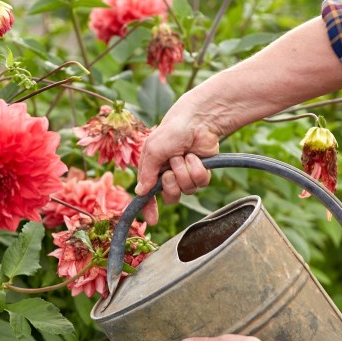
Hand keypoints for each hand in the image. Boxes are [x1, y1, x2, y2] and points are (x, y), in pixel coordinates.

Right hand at [135, 95, 220, 223]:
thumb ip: (146, 173)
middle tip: (171, 168)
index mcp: (153, 169)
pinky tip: (196, 157)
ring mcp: (185, 174)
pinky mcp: (201, 172)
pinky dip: (198, 170)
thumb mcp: (153, 150)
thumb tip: (140, 192)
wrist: (198, 120)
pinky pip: (200, 183)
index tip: (151, 220)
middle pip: (170, 197)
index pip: (149, 195)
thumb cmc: (172, 130)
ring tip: (185, 156)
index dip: (149, 208)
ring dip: (185, 172)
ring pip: (187, 190)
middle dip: (171, 184)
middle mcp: (168, 174)